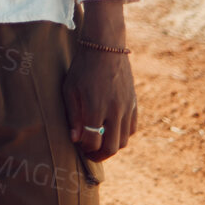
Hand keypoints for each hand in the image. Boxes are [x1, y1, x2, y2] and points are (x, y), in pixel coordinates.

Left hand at [63, 45, 136, 160]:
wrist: (106, 48)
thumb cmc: (83, 68)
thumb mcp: (70, 89)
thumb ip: (73, 115)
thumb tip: (75, 139)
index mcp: (96, 107)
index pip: (92, 141)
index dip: (84, 148)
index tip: (78, 145)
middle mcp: (114, 110)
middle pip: (111, 147)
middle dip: (99, 156)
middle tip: (89, 154)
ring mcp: (127, 108)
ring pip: (124, 140)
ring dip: (112, 147)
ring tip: (100, 144)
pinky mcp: (134, 104)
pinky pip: (132, 128)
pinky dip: (123, 135)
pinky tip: (112, 132)